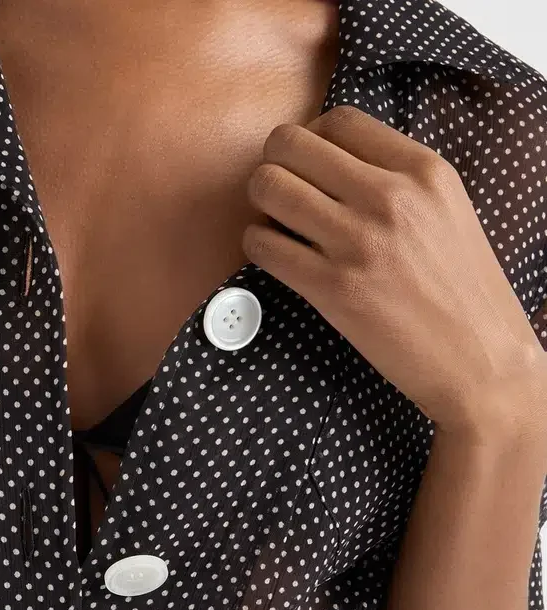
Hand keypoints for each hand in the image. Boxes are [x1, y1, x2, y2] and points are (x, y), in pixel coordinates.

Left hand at [242, 105, 546, 436]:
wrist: (480, 361)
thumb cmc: (464, 292)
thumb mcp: (447, 211)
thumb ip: (398, 178)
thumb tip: (334, 161)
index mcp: (423, 170)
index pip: (338, 120)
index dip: (310, 136)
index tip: (307, 162)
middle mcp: (389, 197)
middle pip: (291, 144)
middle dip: (274, 162)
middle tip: (279, 188)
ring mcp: (359, 242)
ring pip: (268, 188)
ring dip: (260, 202)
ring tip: (274, 221)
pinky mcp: (333, 289)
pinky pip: (263, 245)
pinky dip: (257, 245)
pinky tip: (274, 254)